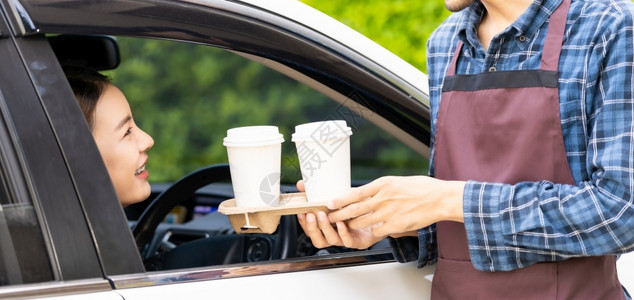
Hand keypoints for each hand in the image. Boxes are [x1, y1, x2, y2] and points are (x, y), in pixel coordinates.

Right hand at [296, 180, 383, 248]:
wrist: (381, 211)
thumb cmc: (358, 205)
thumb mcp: (338, 196)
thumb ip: (318, 191)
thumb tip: (300, 184)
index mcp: (329, 226)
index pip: (311, 230)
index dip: (304, 223)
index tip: (301, 212)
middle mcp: (336, 235)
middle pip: (318, 240)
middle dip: (312, 227)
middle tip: (311, 215)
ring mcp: (347, 239)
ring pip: (331, 240)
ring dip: (326, 228)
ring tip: (323, 216)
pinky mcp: (360, 242)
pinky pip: (348, 241)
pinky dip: (343, 233)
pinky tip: (341, 223)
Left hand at [328, 176, 464, 236]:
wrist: (440, 198)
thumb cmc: (421, 188)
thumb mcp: (397, 181)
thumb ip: (380, 188)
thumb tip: (365, 193)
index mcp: (383, 184)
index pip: (355, 193)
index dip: (340, 199)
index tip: (329, 203)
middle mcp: (383, 197)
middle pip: (355, 208)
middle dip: (340, 214)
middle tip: (329, 218)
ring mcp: (389, 212)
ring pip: (363, 222)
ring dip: (353, 225)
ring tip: (346, 226)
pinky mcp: (396, 225)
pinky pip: (378, 231)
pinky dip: (373, 232)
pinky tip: (372, 231)